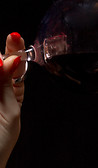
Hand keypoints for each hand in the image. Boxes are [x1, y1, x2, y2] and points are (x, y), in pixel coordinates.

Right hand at [0, 33, 25, 167]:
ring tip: (0, 62)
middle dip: (3, 54)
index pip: (15, 66)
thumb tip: (10, 61)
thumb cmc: (0, 142)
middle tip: (7, 47)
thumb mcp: (9, 112)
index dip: (15, 50)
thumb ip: (7, 87)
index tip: (15, 37)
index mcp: (13, 92)